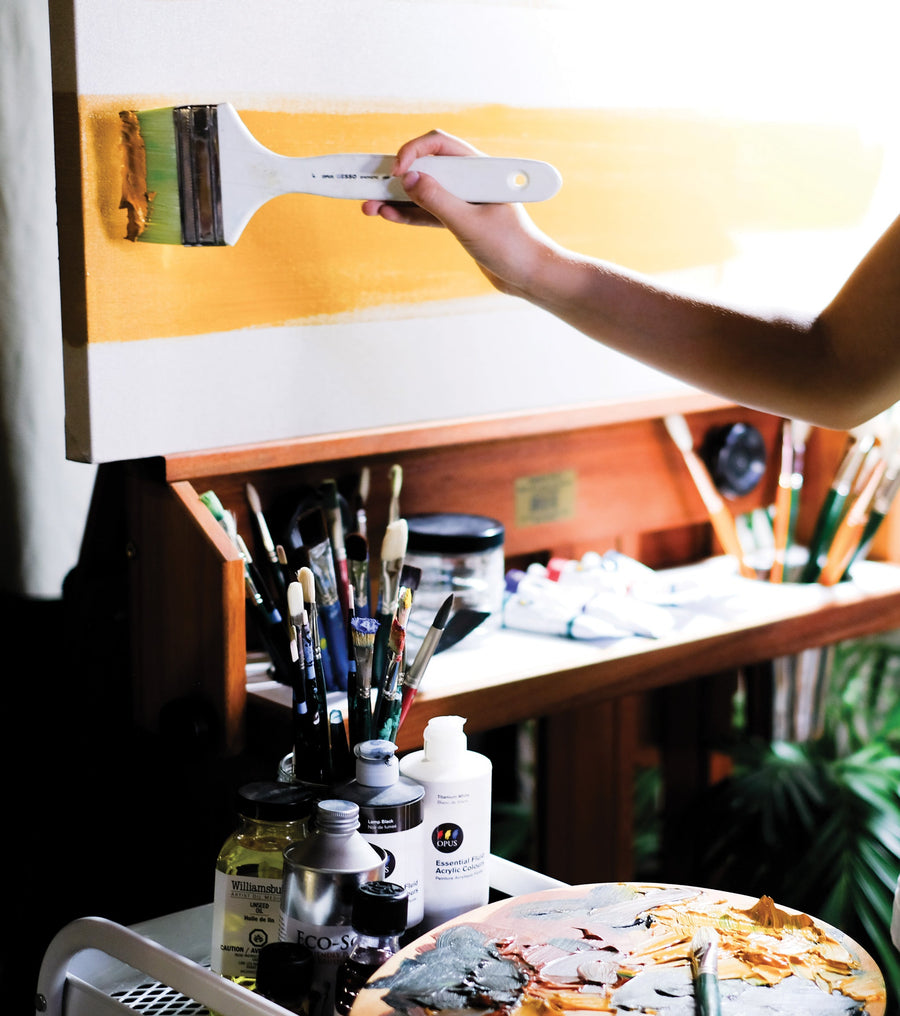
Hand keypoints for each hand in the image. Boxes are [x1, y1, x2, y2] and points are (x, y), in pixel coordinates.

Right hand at [362, 129, 554, 298]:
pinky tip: (388, 215)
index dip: (414, 152)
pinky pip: (428, 213)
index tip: (398, 172)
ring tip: (369, 206)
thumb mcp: (470, 224)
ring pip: (423, 192)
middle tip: (369, 186)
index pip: (439, 146)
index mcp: (480, 170)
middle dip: (396, 176)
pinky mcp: (459, 221)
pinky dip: (408, 214)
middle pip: (426, 168)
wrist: (530, 276)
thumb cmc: (511, 247)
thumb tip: (408, 179)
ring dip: (397, 199)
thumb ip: (439, 201)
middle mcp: (471, 180)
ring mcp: (464, 201)